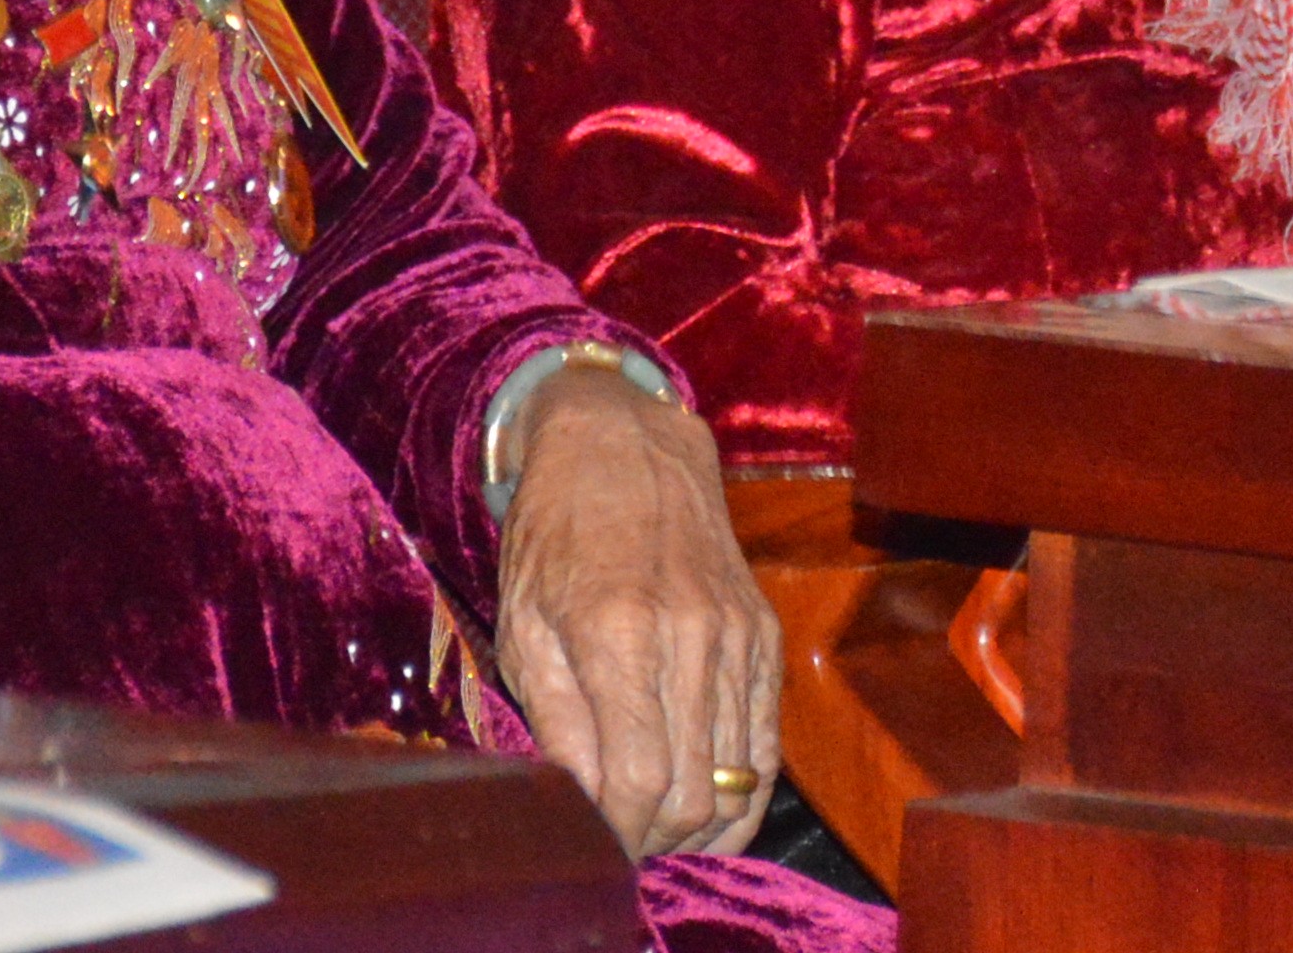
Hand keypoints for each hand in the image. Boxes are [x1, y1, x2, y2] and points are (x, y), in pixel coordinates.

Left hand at [490, 363, 776, 858]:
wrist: (624, 442)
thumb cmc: (555, 535)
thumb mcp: (525, 624)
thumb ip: (556, 720)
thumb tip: (584, 805)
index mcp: (617, 634)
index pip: (637, 781)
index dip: (619, 836)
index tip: (598, 850)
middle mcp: (691, 636)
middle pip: (692, 791)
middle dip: (656, 839)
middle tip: (623, 847)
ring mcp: (738, 633)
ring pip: (737, 776)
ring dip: (700, 824)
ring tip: (659, 830)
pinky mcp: (764, 632)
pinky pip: (767, 740)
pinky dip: (741, 789)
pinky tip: (706, 805)